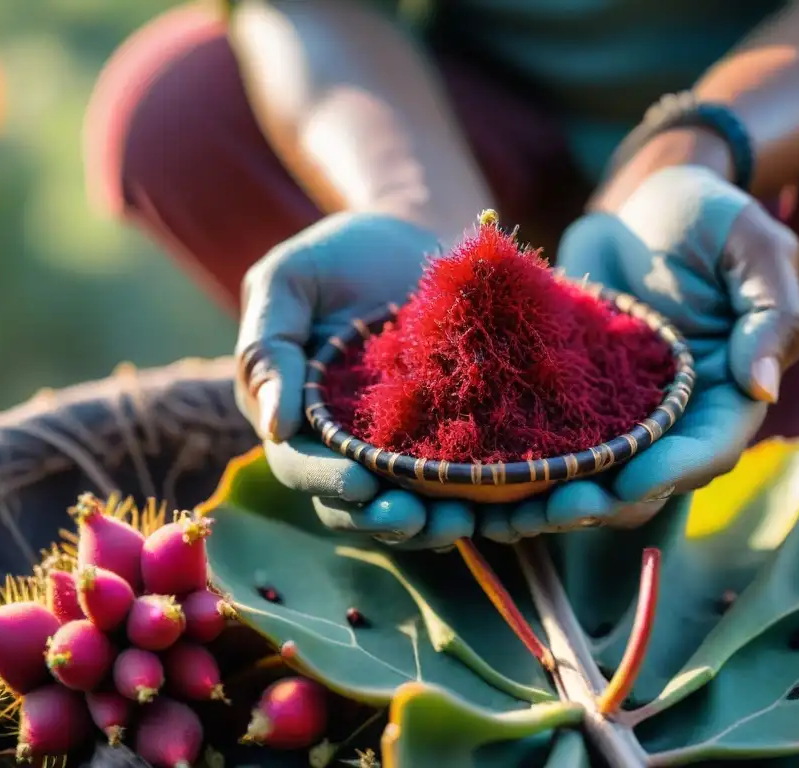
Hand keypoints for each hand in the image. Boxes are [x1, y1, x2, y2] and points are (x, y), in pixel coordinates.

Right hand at [235, 212, 477, 548]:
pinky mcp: (462, 444)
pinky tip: (528, 497)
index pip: (303, 465)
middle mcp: (353, 450)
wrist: (415, 239)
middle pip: (363, 505)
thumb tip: (272, 425)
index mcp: (303, 421)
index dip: (327, 482)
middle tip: (424, 520)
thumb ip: (270, 345)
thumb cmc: (340, 255)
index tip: (361, 484)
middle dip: (392, 521)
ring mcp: (409, 451)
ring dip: (446, 524)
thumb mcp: (289, 281)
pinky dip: (500, 498)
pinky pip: (477, 482)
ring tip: (472, 521)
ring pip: (421, 508)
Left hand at [476, 165, 798, 540]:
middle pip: (643, 480)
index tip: (628, 484)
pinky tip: (475, 488)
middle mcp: (672, 419)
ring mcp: (617, 415)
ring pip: (589, 476)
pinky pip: (546, 443)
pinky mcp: (569, 401)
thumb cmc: (708, 216)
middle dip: (601, 503)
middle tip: (553, 510)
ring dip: (550, 503)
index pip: (707, 451)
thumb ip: (770, 314)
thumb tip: (762, 388)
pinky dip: (516, 469)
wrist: (638, 202)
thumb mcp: (752, 248)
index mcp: (726, 395)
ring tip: (503, 518)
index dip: (670, 473)